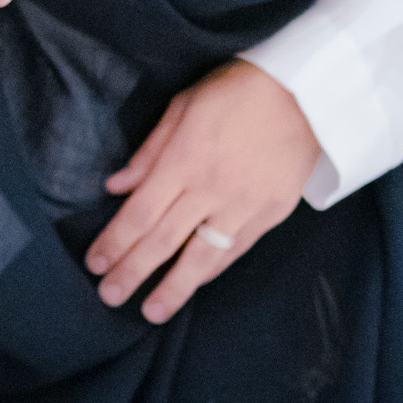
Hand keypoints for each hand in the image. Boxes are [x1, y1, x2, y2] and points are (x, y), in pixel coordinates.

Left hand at [84, 60, 321, 323]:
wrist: (306, 93)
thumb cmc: (238, 90)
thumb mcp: (184, 105)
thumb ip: (150, 151)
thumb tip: (117, 186)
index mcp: (185, 158)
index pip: (141, 212)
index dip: (115, 242)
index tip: (95, 263)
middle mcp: (212, 187)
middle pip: (164, 240)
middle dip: (132, 272)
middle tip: (109, 296)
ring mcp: (245, 204)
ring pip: (202, 257)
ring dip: (173, 288)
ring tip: (151, 312)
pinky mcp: (272, 213)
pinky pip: (235, 249)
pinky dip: (211, 270)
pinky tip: (194, 284)